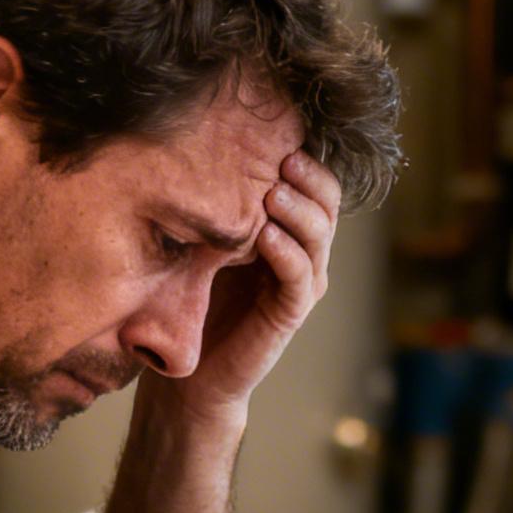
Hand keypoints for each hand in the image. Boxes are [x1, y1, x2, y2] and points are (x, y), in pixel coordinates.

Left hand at [161, 151, 340, 422]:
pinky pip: (300, 276)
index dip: (304, 160)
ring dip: (299, 211)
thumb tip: (201, 145)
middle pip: (325, 204)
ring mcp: (302, 284)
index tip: (274, 137)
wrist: (187, 375)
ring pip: (318, 236)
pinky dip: (288, 253)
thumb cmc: (190, 298)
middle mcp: (303, 254)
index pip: (312, 185)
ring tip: (274, 193)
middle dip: (309, 178)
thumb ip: (218, 205)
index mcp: (288, 231)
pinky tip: (268, 236)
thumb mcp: (203, 239)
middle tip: (283, 158)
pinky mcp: (291, 313)